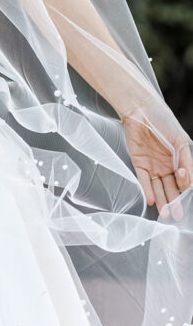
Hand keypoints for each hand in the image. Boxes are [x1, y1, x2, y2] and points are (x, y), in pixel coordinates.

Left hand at [119, 97, 192, 221]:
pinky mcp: (138, 163)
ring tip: (166, 213)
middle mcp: (166, 166)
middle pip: (172, 188)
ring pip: (158, 188)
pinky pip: (143, 179)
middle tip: (178, 216)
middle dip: (175, 202)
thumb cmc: (163, 121)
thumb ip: (185, 159)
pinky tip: (151, 200)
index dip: (185, 182)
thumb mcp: (179, 140)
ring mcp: (152, 165)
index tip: (184, 178)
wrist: (141, 109)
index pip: (184, 179)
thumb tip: (188, 177)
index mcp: (179, 160)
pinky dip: (147, 190)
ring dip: (162, 201)